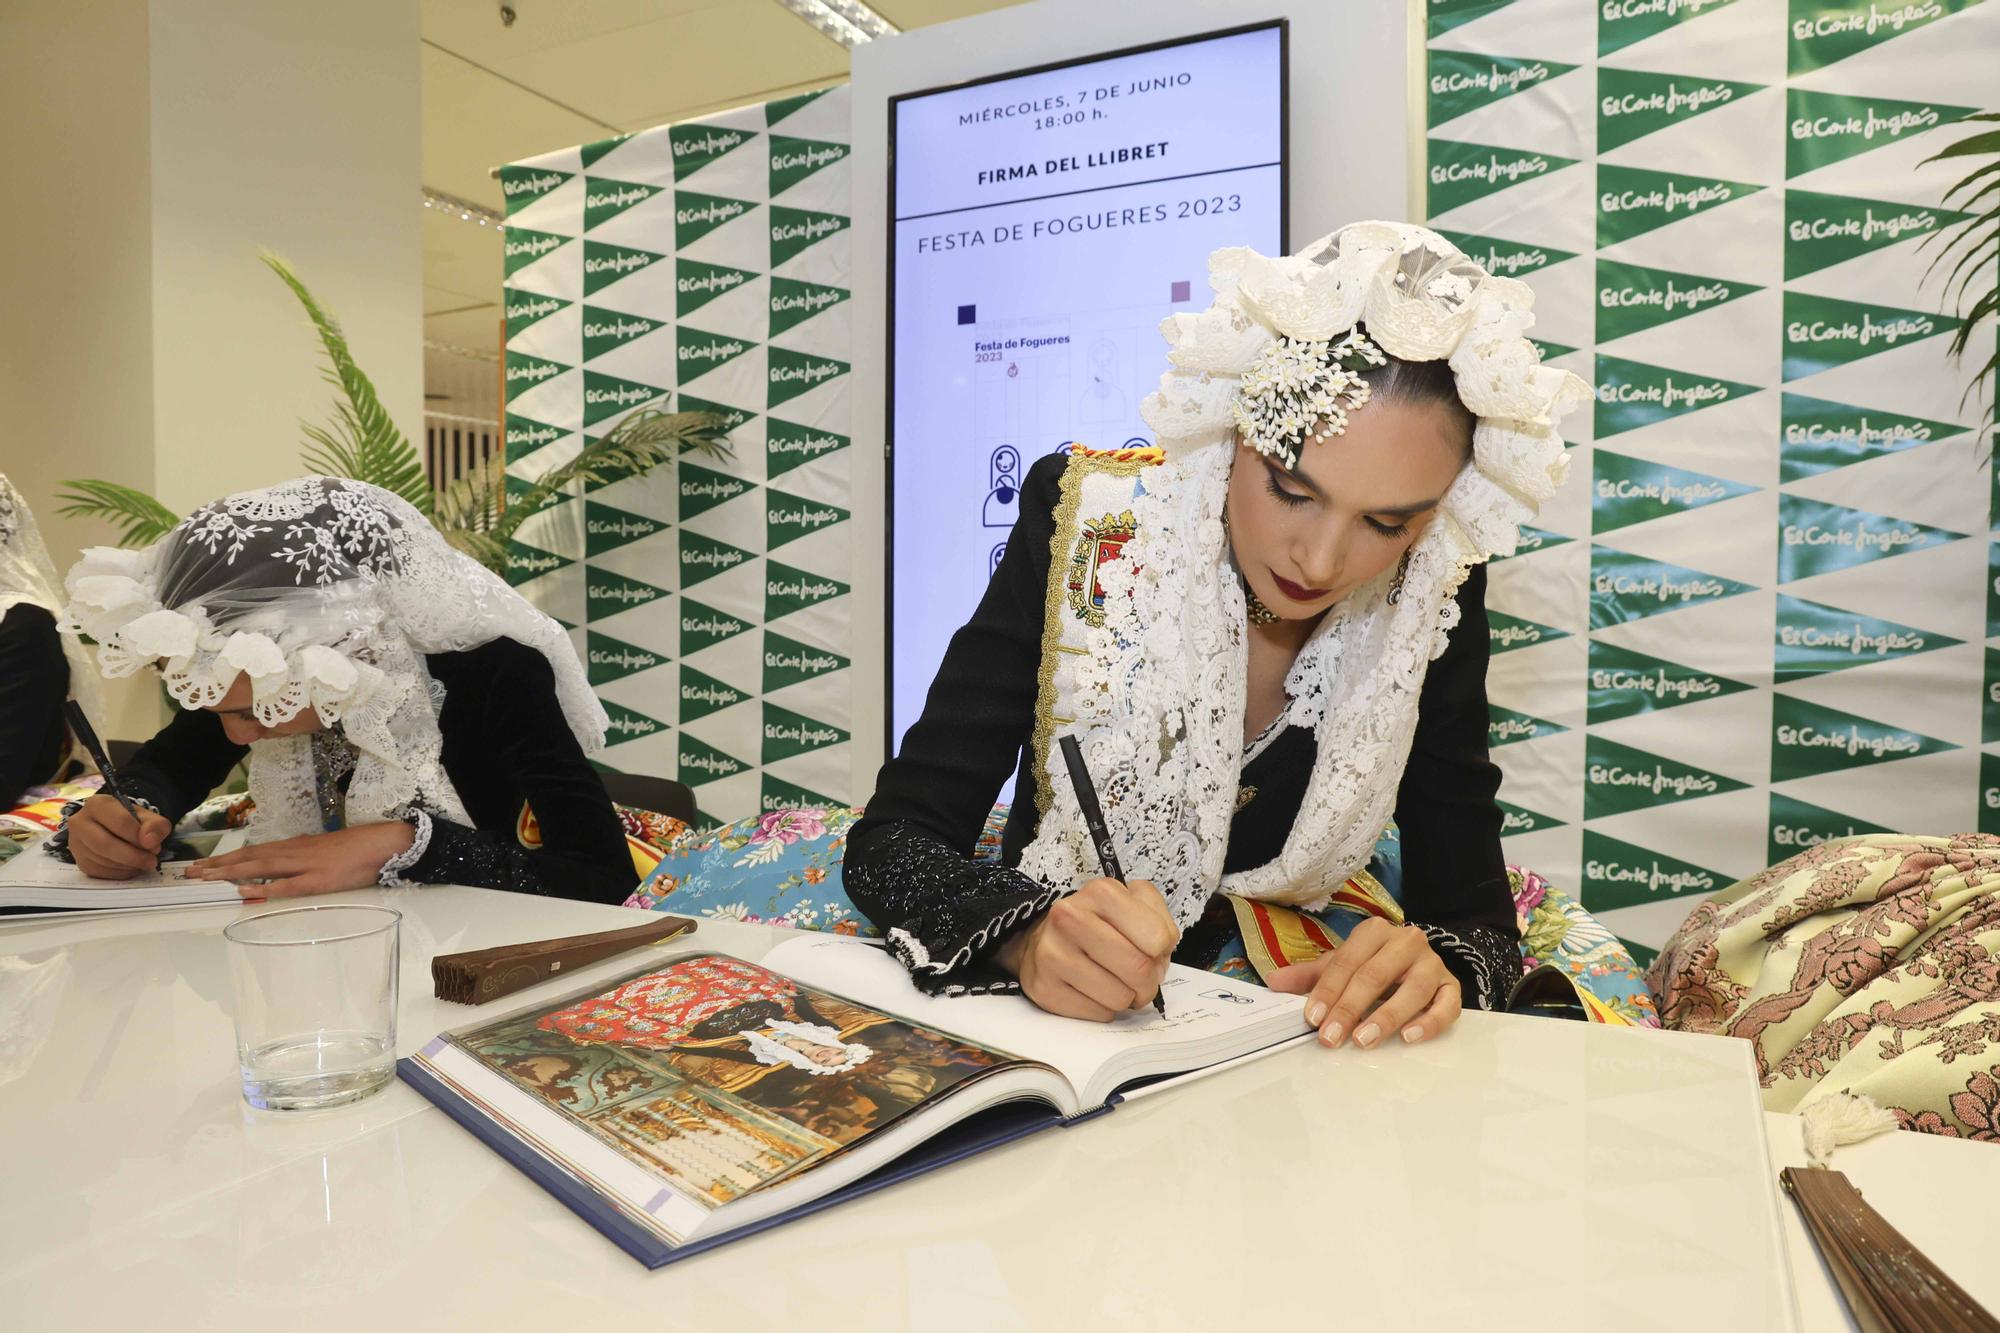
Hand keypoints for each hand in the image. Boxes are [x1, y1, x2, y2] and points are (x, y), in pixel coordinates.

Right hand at [65, 795, 173, 879]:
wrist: (114, 828)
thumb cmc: (131, 821)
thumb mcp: (149, 817)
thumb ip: (156, 825)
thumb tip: (150, 842)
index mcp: (97, 804)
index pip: (120, 822)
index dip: (139, 837)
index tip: (153, 846)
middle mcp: (80, 822)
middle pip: (105, 844)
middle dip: (133, 856)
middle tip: (151, 861)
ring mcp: (76, 843)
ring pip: (101, 860)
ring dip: (127, 865)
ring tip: (143, 862)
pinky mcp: (80, 861)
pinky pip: (100, 872)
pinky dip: (119, 872)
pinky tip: (130, 867)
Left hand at [186, 822, 415, 898]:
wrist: (385, 843)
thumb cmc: (359, 848)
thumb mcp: (325, 849)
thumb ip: (303, 855)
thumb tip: (284, 862)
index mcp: (295, 846)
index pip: (253, 851)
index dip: (227, 858)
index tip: (203, 865)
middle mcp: (294, 852)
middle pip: (249, 857)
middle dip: (218, 866)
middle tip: (190, 873)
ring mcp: (305, 865)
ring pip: (260, 867)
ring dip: (231, 872)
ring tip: (205, 878)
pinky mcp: (319, 879)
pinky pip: (286, 885)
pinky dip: (264, 888)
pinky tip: (245, 892)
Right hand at [996, 877, 1179, 1021]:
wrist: (1046, 938)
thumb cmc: (1097, 923)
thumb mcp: (1133, 904)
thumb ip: (1160, 920)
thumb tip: (1162, 955)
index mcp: (1100, 893)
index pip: (1157, 937)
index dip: (1163, 951)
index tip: (1152, 951)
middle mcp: (1070, 918)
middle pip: (1139, 969)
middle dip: (1149, 982)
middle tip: (1141, 979)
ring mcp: (1053, 954)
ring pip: (1119, 998)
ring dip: (1126, 997)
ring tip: (1115, 982)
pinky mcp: (1044, 987)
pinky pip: (1098, 1013)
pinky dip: (1104, 1008)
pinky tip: (1094, 990)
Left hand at [1268, 919, 1460, 1048]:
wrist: (1418, 961)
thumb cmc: (1374, 965)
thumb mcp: (1342, 965)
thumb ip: (1310, 976)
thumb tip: (1273, 982)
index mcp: (1374, 932)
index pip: (1346, 962)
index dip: (1328, 991)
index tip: (1312, 1019)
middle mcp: (1406, 941)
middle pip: (1376, 974)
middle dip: (1350, 1008)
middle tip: (1331, 1037)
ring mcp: (1433, 963)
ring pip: (1413, 989)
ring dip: (1387, 1016)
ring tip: (1364, 1040)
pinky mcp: (1452, 986)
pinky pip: (1447, 1005)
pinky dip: (1429, 1022)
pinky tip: (1409, 1037)